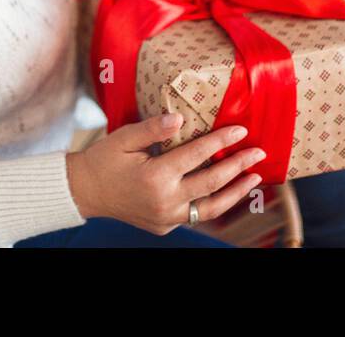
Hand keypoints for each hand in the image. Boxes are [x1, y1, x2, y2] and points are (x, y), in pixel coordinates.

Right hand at [65, 114, 265, 234]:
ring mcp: (166, 217)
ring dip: (235, 192)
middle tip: (259, 152)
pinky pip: (196, 214)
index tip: (240, 129)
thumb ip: (154, 128)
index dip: (221, 141)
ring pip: (211, 207)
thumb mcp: (124, 138)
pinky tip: (226, 189)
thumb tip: (181, 118)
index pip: (198, 155)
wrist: (84, 192)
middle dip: (239, 166)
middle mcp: (165, 200)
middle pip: (212, 183)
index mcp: (155, 176)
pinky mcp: (165, 225)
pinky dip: (214, 201)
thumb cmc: (104, 160)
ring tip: (254, 178)